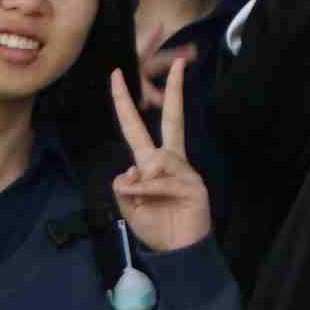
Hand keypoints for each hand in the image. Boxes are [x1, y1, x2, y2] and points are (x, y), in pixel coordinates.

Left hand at [105, 49, 213, 254]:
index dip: (125, 102)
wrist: (178, 249)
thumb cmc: (155, 225)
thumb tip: (135, 169)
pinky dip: (148, 193)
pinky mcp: (193, 184)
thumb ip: (124, 185)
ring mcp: (184, 170)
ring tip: (146, 203)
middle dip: (175, 90)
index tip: (116, 74)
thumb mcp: (127, 204)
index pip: (136, 126)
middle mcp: (169, 160)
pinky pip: (159, 181)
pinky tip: (155, 204)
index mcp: (152, 162)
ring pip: (153, 160)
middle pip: (172, 119)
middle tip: (179, 61)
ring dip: (141, 185)